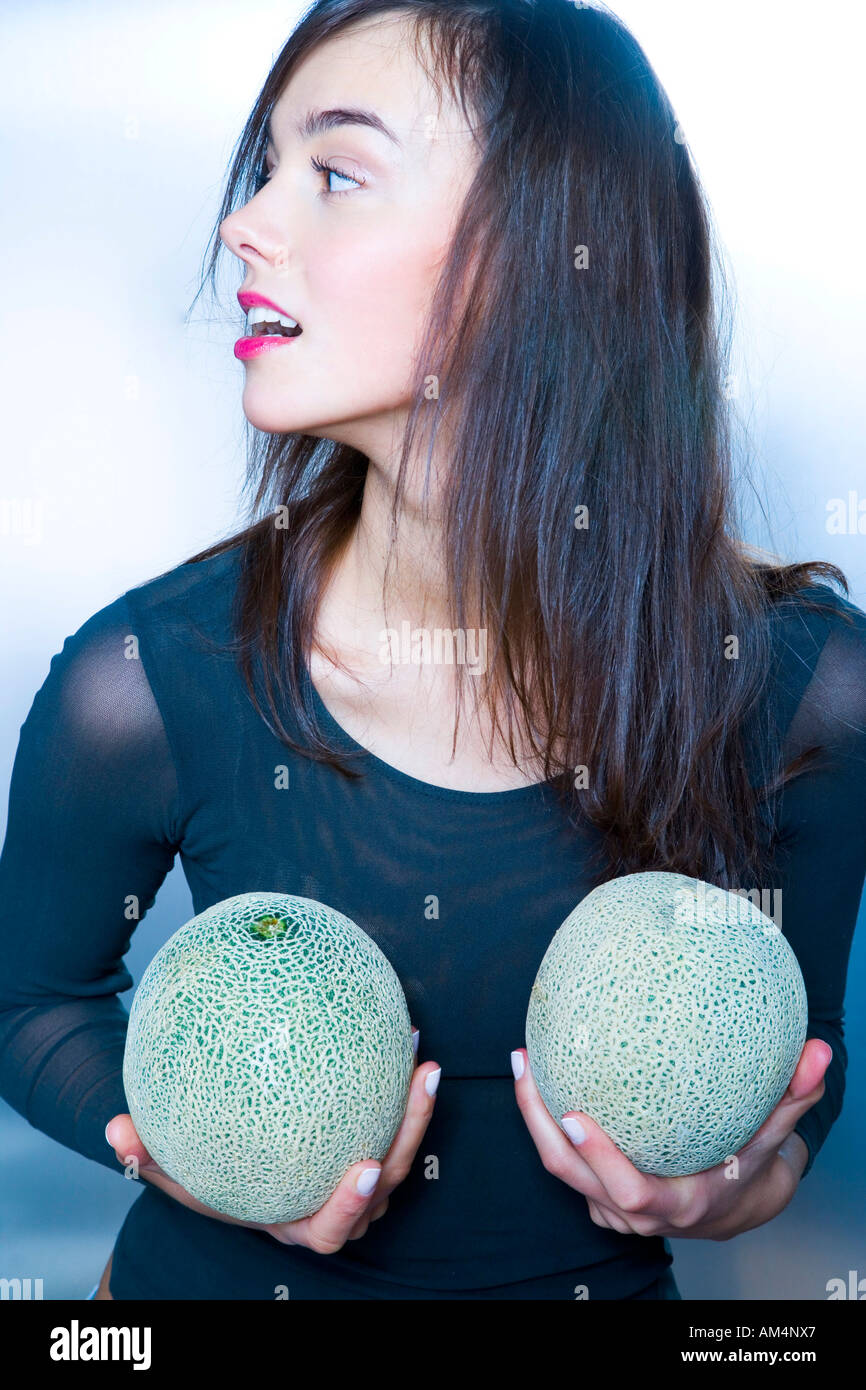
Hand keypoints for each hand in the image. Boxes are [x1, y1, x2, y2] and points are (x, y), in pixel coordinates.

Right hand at [106, 1025, 440, 1254]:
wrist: (238, 1175)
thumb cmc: (210, 1179)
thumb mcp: (176, 1174)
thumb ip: (148, 1156)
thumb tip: (115, 1130)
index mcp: (297, 1223)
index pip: (332, 1227)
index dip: (351, 1204)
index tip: (365, 1167)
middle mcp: (338, 1208)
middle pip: (388, 1185)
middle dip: (409, 1136)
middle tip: (421, 1080)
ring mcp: (364, 1185)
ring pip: (402, 1153)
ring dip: (417, 1108)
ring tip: (423, 1056)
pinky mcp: (373, 1149)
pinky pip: (394, 1122)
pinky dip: (402, 1087)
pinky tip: (404, 1032)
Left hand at [511, 1037, 830, 1239]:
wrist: (735, 1205)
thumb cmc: (750, 1164)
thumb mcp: (774, 1133)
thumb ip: (795, 1094)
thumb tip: (819, 1052)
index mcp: (675, 1203)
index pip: (626, 1189)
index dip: (596, 1156)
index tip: (571, 1113)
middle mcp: (637, 1214)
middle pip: (571, 1176)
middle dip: (538, 1123)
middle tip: (525, 1065)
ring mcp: (613, 1210)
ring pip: (560, 1170)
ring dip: (534, 1118)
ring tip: (523, 1060)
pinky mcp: (599, 1198)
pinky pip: (565, 1164)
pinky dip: (548, 1125)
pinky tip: (543, 1076)